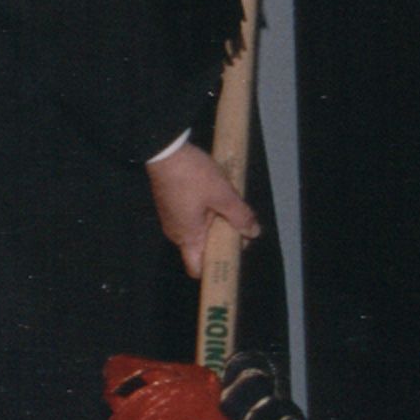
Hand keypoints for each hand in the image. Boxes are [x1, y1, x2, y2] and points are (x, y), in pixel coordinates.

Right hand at [146, 144, 256, 277]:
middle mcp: (177, 233)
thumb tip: (253, 232)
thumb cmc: (192, 176)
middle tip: (244, 225)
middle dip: (225, 240)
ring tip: (234, 207)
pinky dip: (208, 212)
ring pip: (200, 230)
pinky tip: (221, 197)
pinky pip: (194, 217)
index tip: (235, 256)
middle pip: (203, 248)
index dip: (216, 267)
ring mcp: (173, 218)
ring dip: (218, 223)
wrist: (166, 151)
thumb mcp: (224, 195)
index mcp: (187, 236)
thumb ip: (240, 216)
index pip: (197, 268)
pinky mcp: (173, 205)